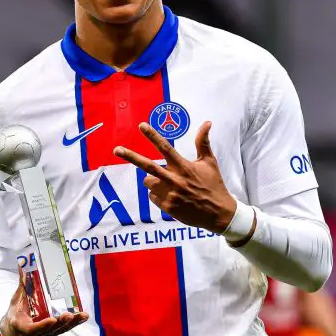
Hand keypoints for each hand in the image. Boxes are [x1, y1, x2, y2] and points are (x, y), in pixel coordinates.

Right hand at [0, 267, 88, 335]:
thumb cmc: (15, 314)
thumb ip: (22, 284)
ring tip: (83, 315)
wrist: (15, 333)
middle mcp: (36, 334)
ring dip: (72, 323)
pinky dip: (75, 323)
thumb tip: (22, 263)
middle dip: (61, 323)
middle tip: (69, 315)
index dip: (42, 325)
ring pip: (60, 330)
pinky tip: (84, 316)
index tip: (51, 320)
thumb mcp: (16, 300)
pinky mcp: (54, 333)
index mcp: (23, 327)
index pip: (33, 329)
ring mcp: (46, 335)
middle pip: (51, 330)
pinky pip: (65, 328)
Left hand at [114, 121, 235, 234]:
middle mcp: (174, 179)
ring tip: (168, 183)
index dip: (152, 136)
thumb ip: (203, 142)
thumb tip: (207, 122)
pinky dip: (158, 194)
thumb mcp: (209, 162)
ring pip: (148, 182)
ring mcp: (169, 194)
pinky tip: (172, 196)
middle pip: (147, 165)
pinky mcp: (167, 207)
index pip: (165, 148)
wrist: (218, 213)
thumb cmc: (214, 184)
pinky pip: (152, 196)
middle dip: (130, 156)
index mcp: (184, 166)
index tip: (141, 126)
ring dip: (153, 180)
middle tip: (116, 149)